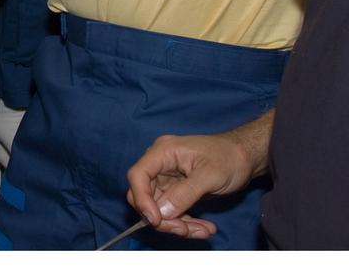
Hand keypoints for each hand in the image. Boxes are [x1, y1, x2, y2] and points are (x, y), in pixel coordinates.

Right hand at [126, 134, 256, 239]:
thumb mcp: (210, 176)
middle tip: (184, 231)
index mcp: (162, 152)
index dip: (142, 199)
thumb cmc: (230, 158)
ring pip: (159, 208)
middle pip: (145, 195)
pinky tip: (205, 228)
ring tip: (204, 231)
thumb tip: (162, 213)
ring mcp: (167, 178)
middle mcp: (160, 165)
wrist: (245, 158)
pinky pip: (172, 211)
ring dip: (178, 224)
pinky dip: (186, 222)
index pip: (138, 175)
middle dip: (163, 217)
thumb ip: (184, 193)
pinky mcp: (176, 190)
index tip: (156, 220)